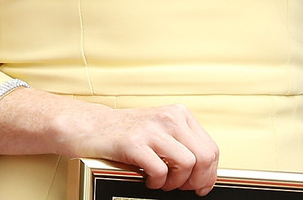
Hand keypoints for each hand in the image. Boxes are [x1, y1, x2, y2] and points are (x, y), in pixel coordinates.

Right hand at [57, 101, 220, 193]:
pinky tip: (148, 178)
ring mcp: (151, 129)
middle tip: (183, 187)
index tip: (201, 185)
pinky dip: (157, 182)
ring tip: (162, 182)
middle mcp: (168, 118)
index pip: (211, 148)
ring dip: (176, 182)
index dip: (209, 174)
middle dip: (198, 180)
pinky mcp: (134, 143)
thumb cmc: (125, 133)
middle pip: (204, 157)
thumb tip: (205, 172)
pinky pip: (160, 170)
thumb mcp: (160, 130)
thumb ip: (183, 144)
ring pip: (187, 164)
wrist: (91, 127)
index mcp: (179, 114)